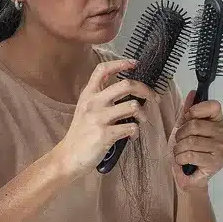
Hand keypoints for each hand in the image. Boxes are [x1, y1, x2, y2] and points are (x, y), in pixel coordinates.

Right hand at [50, 60, 152, 175]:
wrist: (68, 157)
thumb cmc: (81, 134)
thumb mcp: (85, 109)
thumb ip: (101, 98)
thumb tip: (129, 91)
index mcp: (88, 94)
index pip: (102, 70)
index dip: (121, 63)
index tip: (135, 63)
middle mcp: (93, 103)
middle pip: (126, 85)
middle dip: (146, 91)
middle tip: (154, 98)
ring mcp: (99, 118)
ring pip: (133, 106)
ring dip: (143, 115)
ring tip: (140, 121)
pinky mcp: (105, 135)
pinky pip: (132, 128)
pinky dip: (136, 132)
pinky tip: (131, 136)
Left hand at [172, 92, 222, 189]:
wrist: (188, 176)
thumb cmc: (188, 151)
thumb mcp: (184, 128)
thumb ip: (188, 111)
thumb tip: (193, 94)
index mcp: (218, 122)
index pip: (214, 106)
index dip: (196, 111)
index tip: (187, 119)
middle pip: (196, 125)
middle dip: (181, 134)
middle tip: (179, 141)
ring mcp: (221, 149)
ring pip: (191, 141)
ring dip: (178, 148)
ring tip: (180, 152)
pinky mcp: (216, 162)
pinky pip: (191, 155)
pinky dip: (180, 158)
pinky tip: (183, 161)